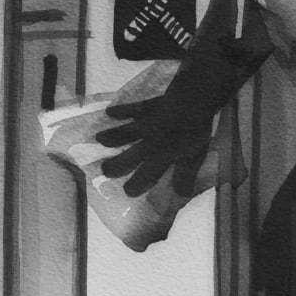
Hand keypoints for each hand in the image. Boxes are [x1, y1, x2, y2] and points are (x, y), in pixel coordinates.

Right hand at [94, 89, 218, 197]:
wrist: (191, 99)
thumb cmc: (196, 129)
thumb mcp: (195, 156)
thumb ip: (185, 175)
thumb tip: (181, 196)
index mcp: (160, 155)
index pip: (145, 175)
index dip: (135, 185)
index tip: (127, 192)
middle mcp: (147, 142)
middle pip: (127, 156)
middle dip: (115, 165)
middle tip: (105, 170)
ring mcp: (144, 124)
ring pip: (123, 133)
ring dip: (111, 137)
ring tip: (99, 140)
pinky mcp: (145, 108)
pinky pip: (130, 109)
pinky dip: (120, 111)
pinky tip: (109, 112)